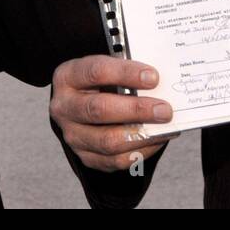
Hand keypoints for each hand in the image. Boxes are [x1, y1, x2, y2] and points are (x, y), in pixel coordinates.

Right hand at [50, 55, 175, 171]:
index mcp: (67, 77)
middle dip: (136, 110)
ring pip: (108, 140)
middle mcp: (64, 107)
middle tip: (164, 109)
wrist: (82, 106)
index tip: (153, 77)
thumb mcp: (105, 68)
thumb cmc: (99, 83)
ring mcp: (72, 135)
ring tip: (164, 125)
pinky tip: (157, 138)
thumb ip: (127, 73)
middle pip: (100, 109)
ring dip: (141, 134)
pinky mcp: (85, 156)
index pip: (96, 72)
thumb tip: (159, 84)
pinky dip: (141, 150)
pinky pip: (116, 160)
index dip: (126, 74)